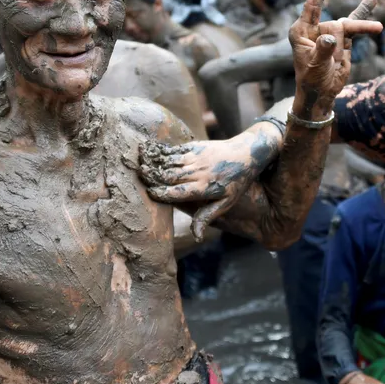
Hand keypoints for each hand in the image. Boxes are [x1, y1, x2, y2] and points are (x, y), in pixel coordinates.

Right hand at [140, 136, 259, 238]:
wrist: (246, 153)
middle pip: (169, 175)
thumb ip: (207, 217)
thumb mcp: (226, 203)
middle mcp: (197, 172)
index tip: (149, 193)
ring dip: (153, 162)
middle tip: (137, 176)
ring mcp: (196, 157)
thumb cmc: (237, 182)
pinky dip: (161, 151)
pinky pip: (174, 149)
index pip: (177, 192)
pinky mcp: (195, 146)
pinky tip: (149, 150)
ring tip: (139, 162)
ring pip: (169, 161)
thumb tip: (196, 237)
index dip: (161, 192)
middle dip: (152, 176)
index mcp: (203, 188)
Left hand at [290, 0, 382, 119]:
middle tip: (336, 59)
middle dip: (345, 36)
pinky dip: (365, 14)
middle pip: (337, 23)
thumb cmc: (312, 80)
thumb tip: (331, 38)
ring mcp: (331, 33)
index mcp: (301, 31)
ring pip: (350, 23)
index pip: (311, 6)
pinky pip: (356, 24)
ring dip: (364, 26)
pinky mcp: (343, 39)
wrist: (321, 93)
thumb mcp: (315, 67)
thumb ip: (322, 51)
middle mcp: (315, 28)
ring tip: (378, 28)